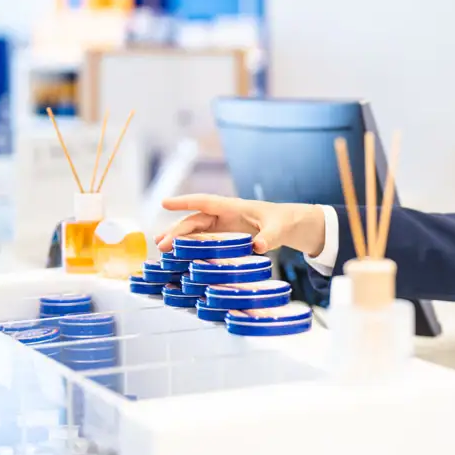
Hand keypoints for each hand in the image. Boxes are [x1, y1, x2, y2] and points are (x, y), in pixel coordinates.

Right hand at [156, 195, 325, 256]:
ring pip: (196, 229)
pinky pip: (204, 238)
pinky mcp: (226, 234)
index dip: (185, 202)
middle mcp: (225, 214)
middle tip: (161, 244)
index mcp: (234, 207)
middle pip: (196, 219)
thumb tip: (258, 247)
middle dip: (177, 230)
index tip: (165, 203)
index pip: (205, 202)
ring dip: (179, 237)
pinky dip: (190, 244)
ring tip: (160, 247)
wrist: (293, 224)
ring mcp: (224, 224)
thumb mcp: (280, 229)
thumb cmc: (285, 222)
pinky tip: (178, 252)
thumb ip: (270, 237)